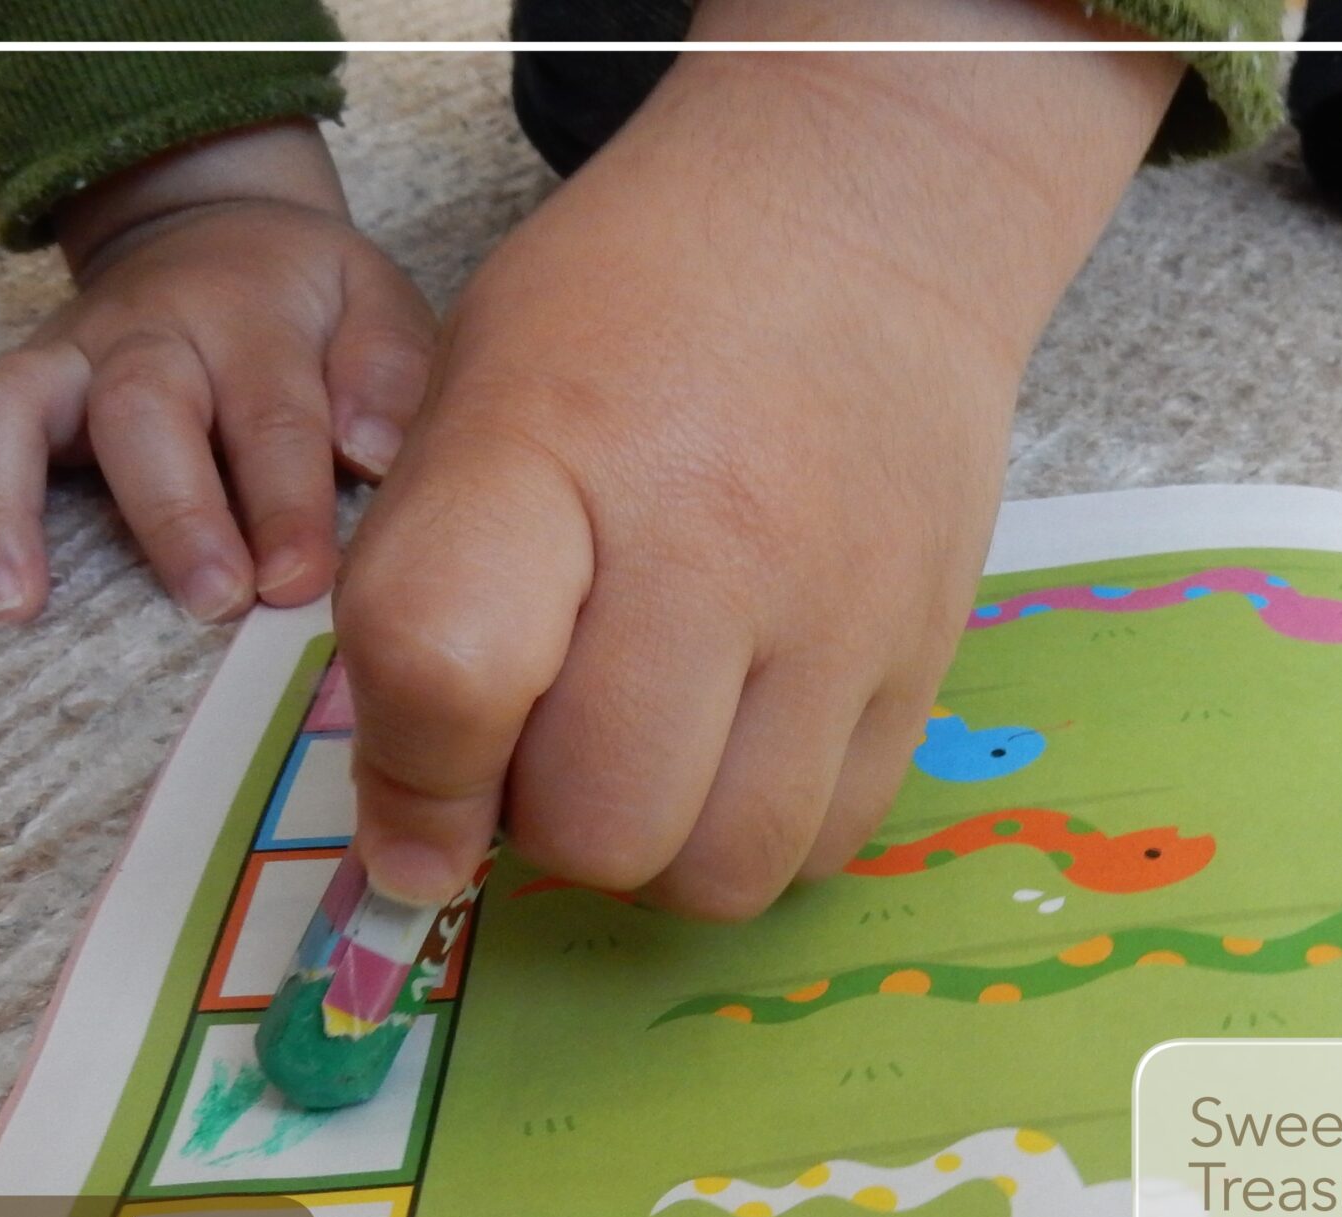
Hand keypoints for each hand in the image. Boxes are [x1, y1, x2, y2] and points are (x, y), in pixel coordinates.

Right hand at [0, 120, 436, 624]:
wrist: (219, 230)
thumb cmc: (309, 304)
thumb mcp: (376, 309)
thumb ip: (386, 379)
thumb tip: (376, 454)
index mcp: (249, 322)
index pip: (273, 413)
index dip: (287, 500)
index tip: (300, 583)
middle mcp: (144, 336)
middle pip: (143, 410)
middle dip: (171, 510)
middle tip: (206, 601)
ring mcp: (61, 359)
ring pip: (6, 410)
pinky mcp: (7, 384)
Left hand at [338, 0, 1179, 917]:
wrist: (865, 222)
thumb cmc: (633, 307)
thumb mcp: (476, 395)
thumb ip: (418, 598)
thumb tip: (413, 836)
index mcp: (551, 447)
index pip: (450, 671)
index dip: (413, 780)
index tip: (413, 813)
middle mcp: (712, 542)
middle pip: (600, 824)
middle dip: (542, 823)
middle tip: (544, 740)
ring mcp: (842, 613)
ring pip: (721, 870)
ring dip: (656, 847)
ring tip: (647, 749)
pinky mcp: (929, 659)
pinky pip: (828, 843)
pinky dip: (758, 830)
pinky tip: (736, 744)